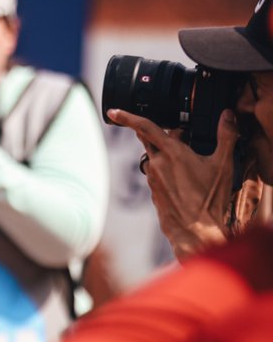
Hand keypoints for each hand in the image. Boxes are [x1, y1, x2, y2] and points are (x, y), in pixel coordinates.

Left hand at [108, 108, 238, 259]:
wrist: (195, 230)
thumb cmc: (209, 199)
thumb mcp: (223, 165)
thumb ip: (226, 136)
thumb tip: (228, 115)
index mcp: (171, 152)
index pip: (145, 127)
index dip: (128, 117)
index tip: (113, 111)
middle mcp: (157, 163)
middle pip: (149, 140)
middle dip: (158, 133)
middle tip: (179, 135)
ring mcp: (153, 178)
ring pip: (154, 157)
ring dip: (165, 153)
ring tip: (188, 159)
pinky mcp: (153, 191)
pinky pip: (156, 173)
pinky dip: (166, 170)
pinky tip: (183, 177)